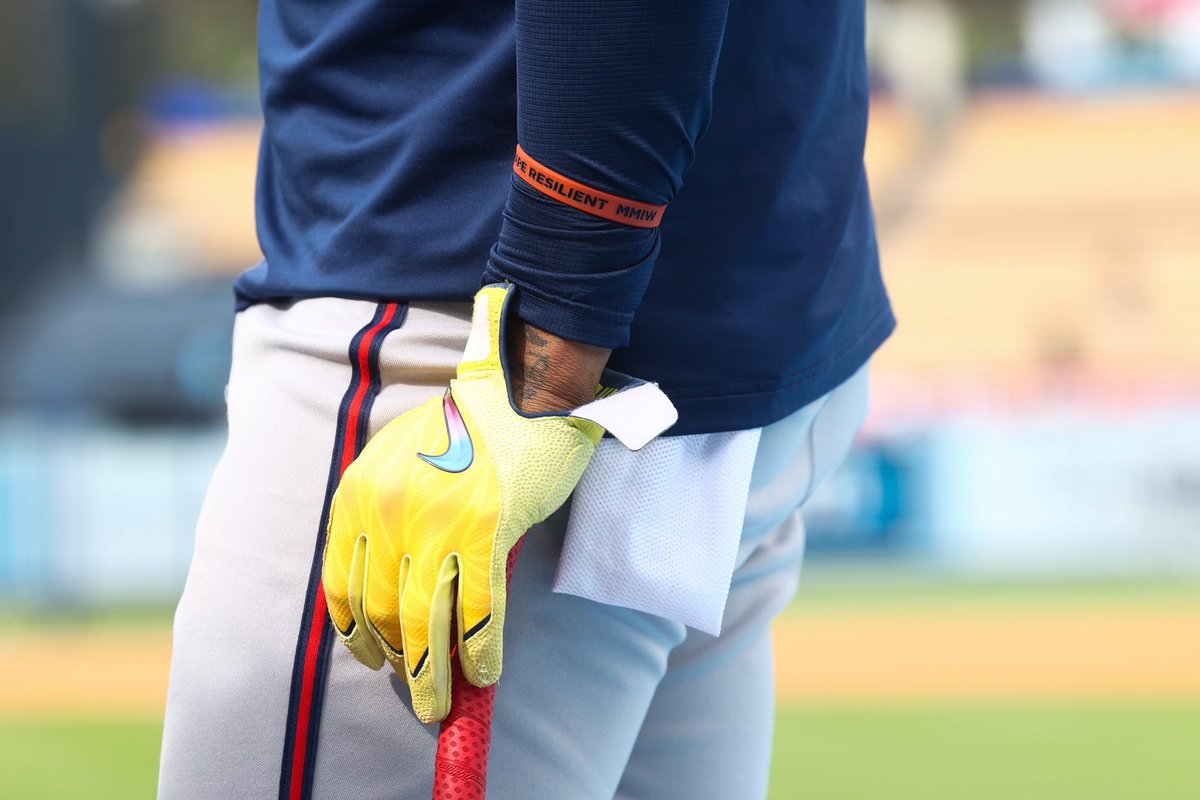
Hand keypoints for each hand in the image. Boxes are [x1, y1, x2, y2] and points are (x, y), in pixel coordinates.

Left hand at [321, 284, 604, 722]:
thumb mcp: (397, 461)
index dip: (357, 634)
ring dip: (432, 677)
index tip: (372, 659)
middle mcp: (386, 513)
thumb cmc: (465, 427)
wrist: (523, 389)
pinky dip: (480, 652)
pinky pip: (478, 611)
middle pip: (382, 613)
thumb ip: (381, 512)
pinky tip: (486, 673)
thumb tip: (388, 585)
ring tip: (441, 704)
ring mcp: (436, 524)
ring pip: (425, 625)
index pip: (341, 585)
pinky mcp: (486, 532)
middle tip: (417, 693)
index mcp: (358, 495)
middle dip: (398, 665)